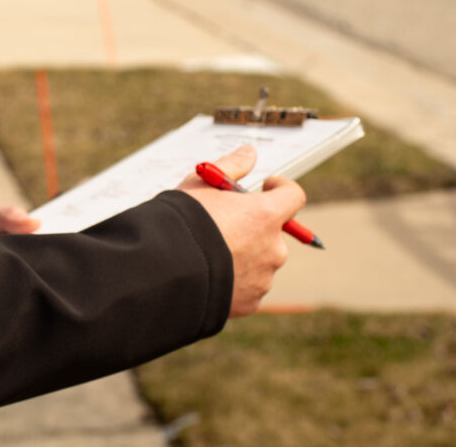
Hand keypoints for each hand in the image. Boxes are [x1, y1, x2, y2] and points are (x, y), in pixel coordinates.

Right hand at [178, 145, 305, 317]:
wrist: (161, 272)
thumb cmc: (180, 223)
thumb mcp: (199, 185)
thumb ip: (230, 167)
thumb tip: (249, 152)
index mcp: (265, 216)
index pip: (293, 196)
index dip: (280, 188)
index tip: (264, 186)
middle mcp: (273, 248)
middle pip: (274, 232)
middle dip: (254, 226)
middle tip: (224, 224)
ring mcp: (263, 278)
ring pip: (261, 261)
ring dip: (245, 255)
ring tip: (210, 253)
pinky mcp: (250, 302)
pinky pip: (249, 287)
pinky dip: (236, 281)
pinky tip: (210, 274)